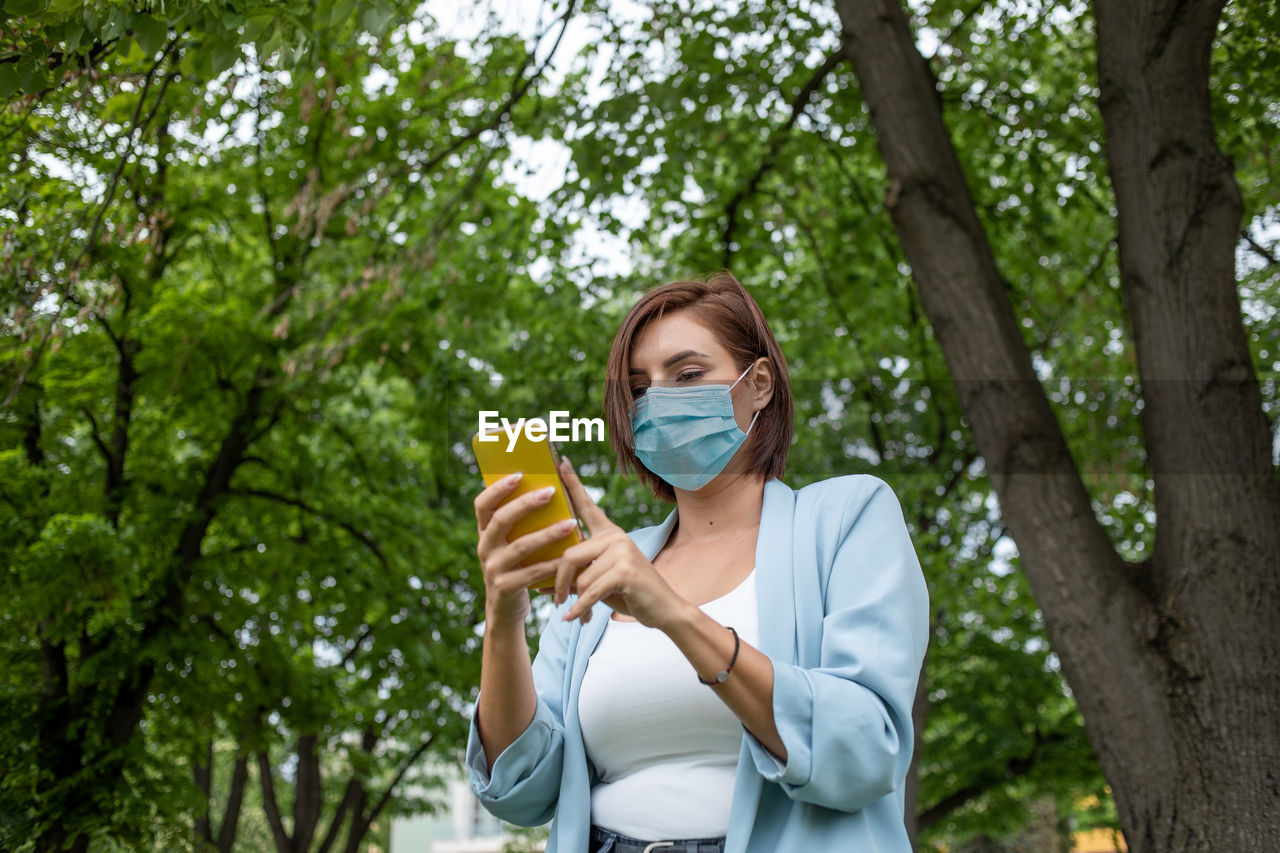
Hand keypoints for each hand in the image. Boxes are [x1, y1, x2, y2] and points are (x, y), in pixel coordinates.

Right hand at [474, 473, 578, 626]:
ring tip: (570, 524)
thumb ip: (520, 523)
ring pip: (520, 546)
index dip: (497, 488)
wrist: (506, 610)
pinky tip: (569, 556)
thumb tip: (548, 489)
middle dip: (526, 504)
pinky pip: (532, 572)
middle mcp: (484, 547)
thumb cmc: (517, 567)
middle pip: (501, 520)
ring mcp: (492, 569)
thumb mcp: (511, 544)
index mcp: (485, 532)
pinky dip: (552, 564)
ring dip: (547, 534)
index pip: (482, 504)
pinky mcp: (504, 587)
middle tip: (551, 491)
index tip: (519, 473)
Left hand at [554, 458, 685, 629]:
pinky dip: (580, 609)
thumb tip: (540, 584)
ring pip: (580, 577)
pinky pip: (590, 591)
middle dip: (559, 581)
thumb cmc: (628, 593)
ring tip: (576, 614)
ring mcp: (622, 551)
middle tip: (555, 601)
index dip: (571, 484)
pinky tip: (574, 620)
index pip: (586, 506)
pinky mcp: (625, 571)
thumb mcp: (599, 580)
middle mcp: (615, 536)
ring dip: (575, 601)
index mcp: (609, 533)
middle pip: (569, 554)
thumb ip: (577, 574)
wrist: (664, 609)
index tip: (559, 462)